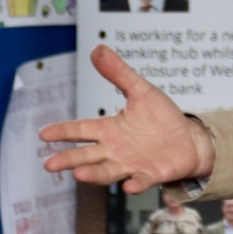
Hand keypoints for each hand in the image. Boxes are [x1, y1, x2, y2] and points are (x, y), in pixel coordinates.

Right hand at [39, 45, 215, 193]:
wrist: (188, 139)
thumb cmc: (162, 117)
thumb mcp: (141, 91)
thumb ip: (119, 73)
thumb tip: (98, 49)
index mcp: (110, 129)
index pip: (81, 130)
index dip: (63, 132)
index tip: (44, 134)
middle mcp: (115, 149)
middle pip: (87, 156)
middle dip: (69, 159)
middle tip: (50, 164)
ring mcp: (130, 164)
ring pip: (107, 172)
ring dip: (94, 175)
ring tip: (79, 174)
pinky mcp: (149, 174)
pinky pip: (140, 181)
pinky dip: (135, 184)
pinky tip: (129, 185)